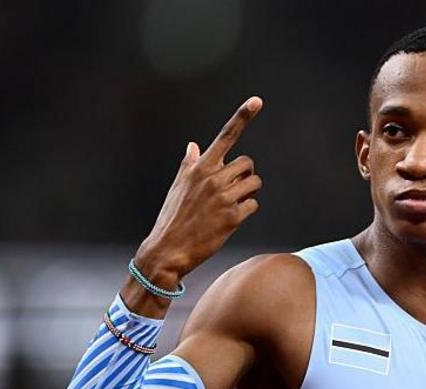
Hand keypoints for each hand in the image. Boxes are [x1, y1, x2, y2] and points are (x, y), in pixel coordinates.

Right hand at [134, 96, 264, 285]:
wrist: (168, 250)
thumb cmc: (173, 217)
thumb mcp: (178, 187)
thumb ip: (189, 165)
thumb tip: (193, 146)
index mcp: (200, 167)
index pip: (225, 136)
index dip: (243, 116)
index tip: (257, 100)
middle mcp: (212, 178)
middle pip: (248, 163)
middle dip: (245, 175)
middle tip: (234, 189)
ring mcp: (223, 197)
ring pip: (254, 183)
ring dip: (248, 193)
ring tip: (232, 204)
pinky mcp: (232, 217)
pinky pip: (253, 205)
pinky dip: (247, 210)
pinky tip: (231, 218)